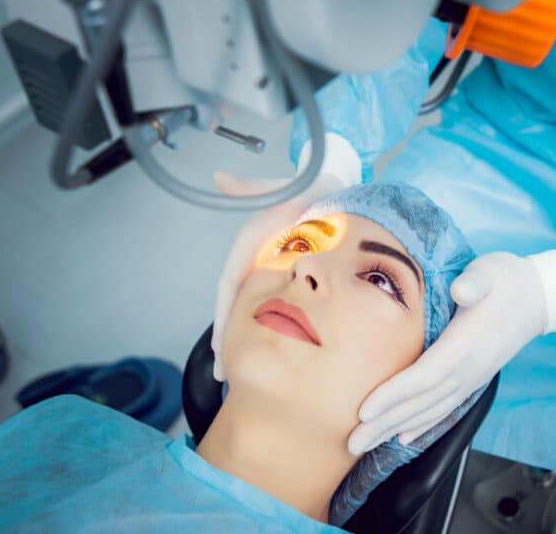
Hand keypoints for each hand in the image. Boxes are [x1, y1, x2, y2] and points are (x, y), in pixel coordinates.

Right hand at [211, 133, 361, 380]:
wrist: (335, 186)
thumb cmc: (312, 186)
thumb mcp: (287, 188)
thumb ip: (256, 188)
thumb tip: (219, 179)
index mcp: (253, 242)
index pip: (232, 284)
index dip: (226, 317)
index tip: (220, 349)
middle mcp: (257, 257)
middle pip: (237, 305)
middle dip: (230, 340)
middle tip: (225, 376)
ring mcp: (269, 267)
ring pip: (252, 310)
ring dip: (243, 340)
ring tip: (235, 375)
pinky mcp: (286, 274)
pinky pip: (273, 306)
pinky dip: (268, 330)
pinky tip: (271, 352)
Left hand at [347, 247, 555, 454]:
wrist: (538, 297)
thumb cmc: (506, 280)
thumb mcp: (490, 272)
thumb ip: (475, 281)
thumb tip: (462, 289)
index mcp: (466, 345)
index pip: (424, 376)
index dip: (393, 395)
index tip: (364, 410)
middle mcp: (469, 370)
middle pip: (421, 402)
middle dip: (384, 423)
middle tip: (352, 442)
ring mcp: (471, 378)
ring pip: (429, 410)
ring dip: (395, 429)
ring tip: (366, 444)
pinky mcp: (472, 379)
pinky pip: (444, 408)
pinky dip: (421, 424)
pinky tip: (403, 437)